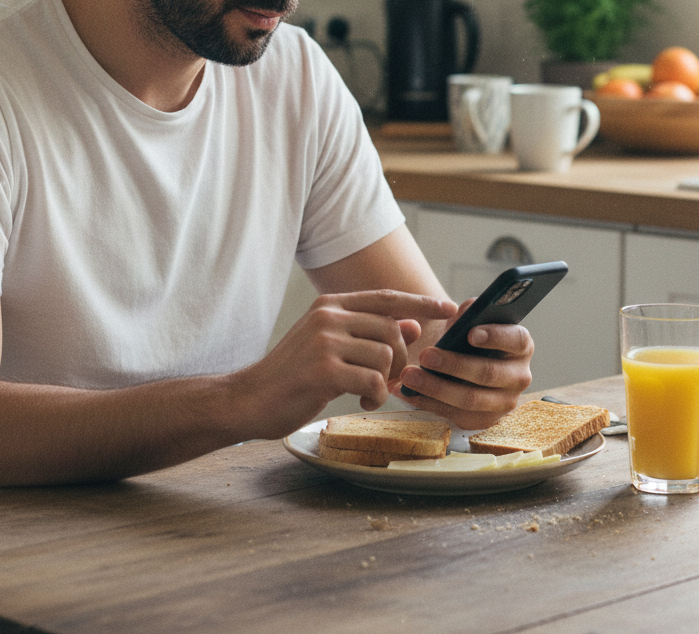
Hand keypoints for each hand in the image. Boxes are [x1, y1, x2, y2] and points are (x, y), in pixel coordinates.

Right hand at [236, 290, 457, 439]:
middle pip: (391, 329)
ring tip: (368, 392)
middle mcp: (328, 316)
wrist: (250, 398)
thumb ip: (369, 333)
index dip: (420, 302)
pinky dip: (375, 395)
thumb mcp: (331, 345)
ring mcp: (324, 341)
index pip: (386, 297)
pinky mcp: (323, 369)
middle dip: (400, 358)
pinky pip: (373, 380)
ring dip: (386, 380)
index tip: (449, 307)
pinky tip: (360, 400)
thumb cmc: (293, 374)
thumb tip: (413, 324)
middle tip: (388, 378)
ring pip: (385, 355)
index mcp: (330, 305)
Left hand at [392, 299, 534, 429]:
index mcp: (521, 345)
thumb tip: (461, 313)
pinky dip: (428, 403)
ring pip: (469, 399)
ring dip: (435, 388)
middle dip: (454, 364)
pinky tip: (408, 392)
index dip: (495, 336)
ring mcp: (503, 402)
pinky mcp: (483, 420)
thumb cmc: (465, 335)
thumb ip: (467, 312)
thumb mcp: (468, 318)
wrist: (459, 359)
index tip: (470, 333)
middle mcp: (518, 376)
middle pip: (488, 373)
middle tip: (425, 354)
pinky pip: (455, 415)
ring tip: (409, 375)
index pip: (516, 340)